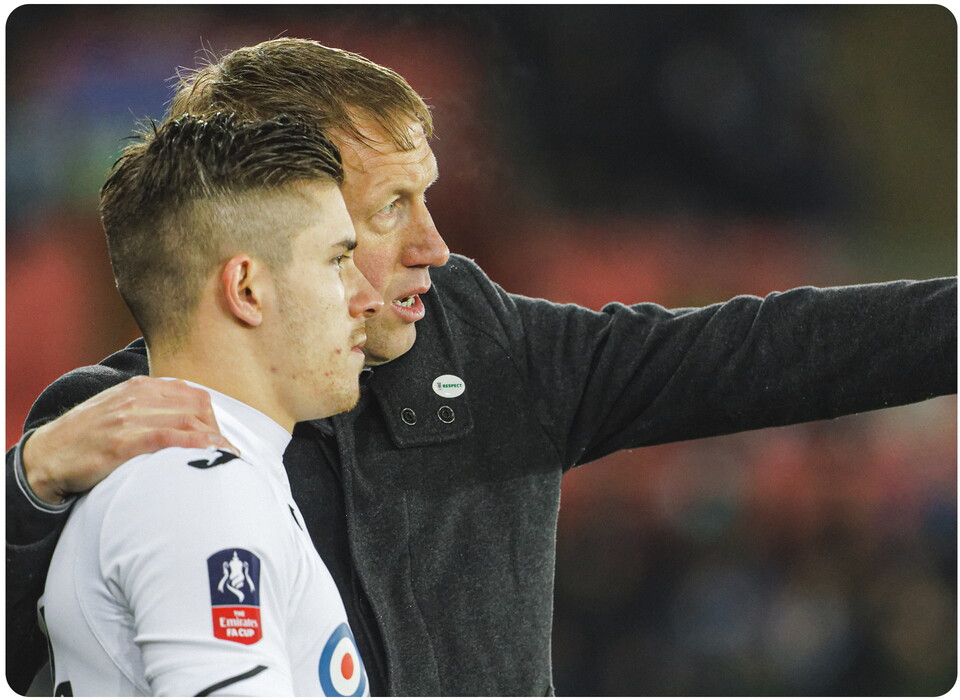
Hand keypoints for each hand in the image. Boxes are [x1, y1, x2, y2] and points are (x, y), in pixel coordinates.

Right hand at [22, 376, 238, 504]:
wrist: (46, 456)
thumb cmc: (87, 437)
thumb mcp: (118, 409)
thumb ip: (149, 407)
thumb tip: (186, 416)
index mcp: (139, 387)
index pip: (192, 394)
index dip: (213, 416)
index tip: (221, 436)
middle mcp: (136, 398)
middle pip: (196, 407)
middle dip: (218, 429)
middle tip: (227, 451)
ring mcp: (128, 419)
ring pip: (187, 421)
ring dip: (215, 440)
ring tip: (229, 456)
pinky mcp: (120, 442)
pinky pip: (167, 438)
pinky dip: (194, 444)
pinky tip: (210, 454)